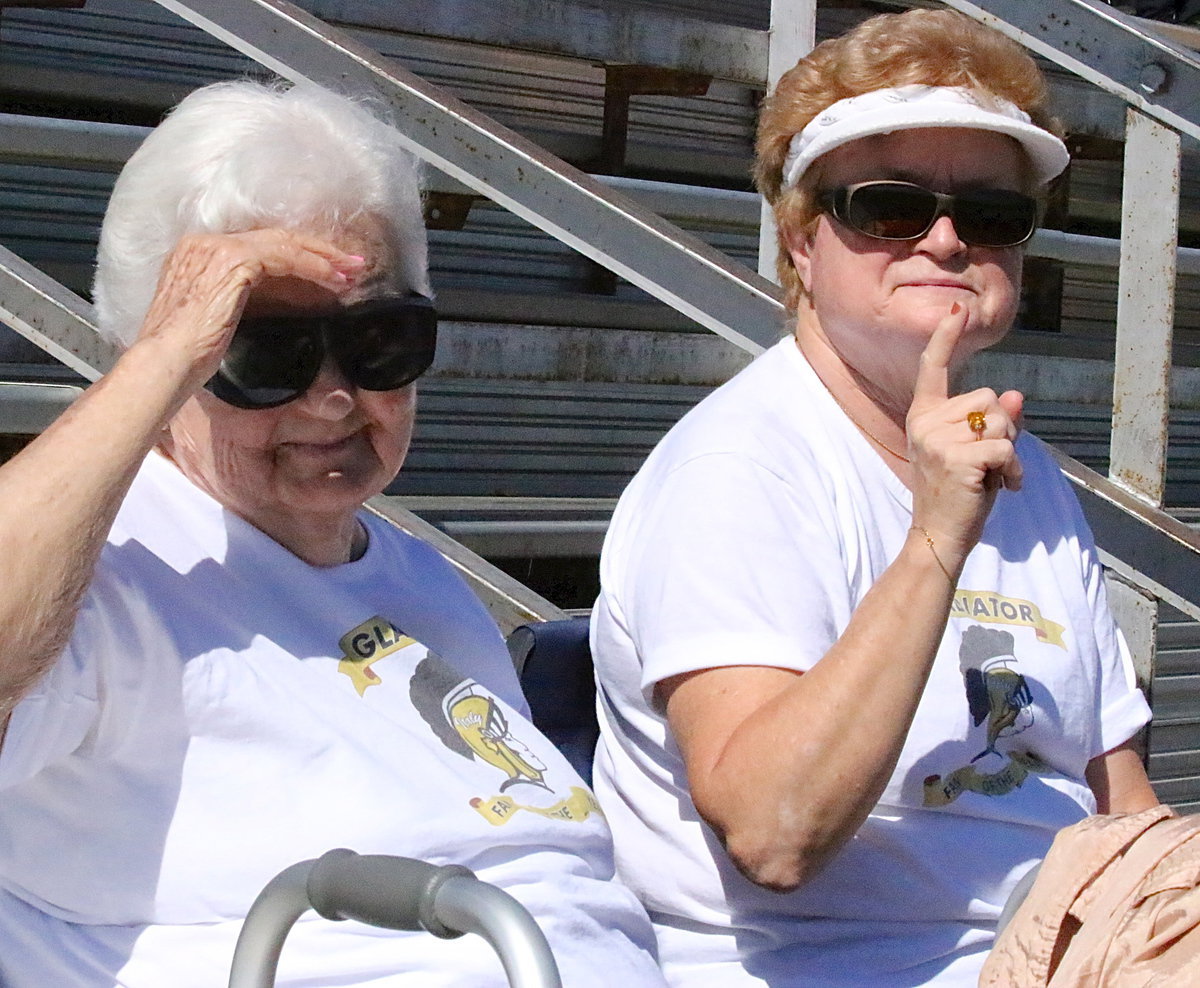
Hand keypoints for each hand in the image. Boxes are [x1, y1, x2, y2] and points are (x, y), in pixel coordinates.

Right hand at [134, 228, 365, 397]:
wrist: (164, 362)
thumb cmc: (184, 356)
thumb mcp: (212, 319)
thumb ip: (233, 300)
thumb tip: (266, 303)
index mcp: (196, 254)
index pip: (258, 246)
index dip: (296, 255)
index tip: (326, 270)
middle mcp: (204, 243)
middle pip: (274, 238)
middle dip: (317, 250)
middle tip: (350, 265)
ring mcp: (216, 248)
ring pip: (283, 243)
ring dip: (323, 258)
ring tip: (351, 272)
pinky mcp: (232, 260)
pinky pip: (284, 256)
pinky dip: (312, 267)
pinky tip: (333, 281)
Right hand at [906, 303, 1022, 564]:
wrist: (938, 534)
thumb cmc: (957, 494)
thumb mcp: (974, 452)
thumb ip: (991, 422)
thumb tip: (1015, 395)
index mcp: (923, 416)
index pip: (932, 368)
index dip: (945, 337)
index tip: (956, 308)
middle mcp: (925, 422)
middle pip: (987, 398)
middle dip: (1002, 428)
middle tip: (988, 463)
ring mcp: (937, 439)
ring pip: (1000, 421)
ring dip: (1010, 450)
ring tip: (993, 477)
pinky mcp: (957, 458)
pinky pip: (1005, 447)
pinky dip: (1014, 469)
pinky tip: (1004, 487)